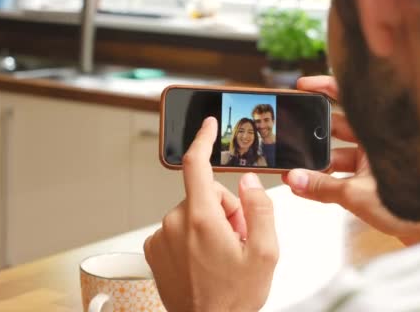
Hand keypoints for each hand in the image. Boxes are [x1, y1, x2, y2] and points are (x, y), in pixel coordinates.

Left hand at [144, 117, 278, 311]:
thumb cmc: (234, 298)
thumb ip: (259, 209)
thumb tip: (248, 183)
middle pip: (205, 194)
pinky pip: (179, 227)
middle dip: (226, 209)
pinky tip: (205, 259)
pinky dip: (193, 236)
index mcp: (200, 219)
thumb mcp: (265, 252)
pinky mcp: (154, 249)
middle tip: (238, 238)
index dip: (204, 139)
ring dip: (210, 224)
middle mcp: (174, 223)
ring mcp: (161, 237)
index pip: (195, 164)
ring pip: (193, 211)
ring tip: (222, 254)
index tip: (209, 126)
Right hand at [283, 76, 419, 245]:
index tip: (304, 87)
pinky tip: (307, 186)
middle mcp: (378, 143)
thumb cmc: (414, 206)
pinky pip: (343, 174)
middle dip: (314, 132)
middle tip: (292, 132)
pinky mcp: (372, 181)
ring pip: (339, 154)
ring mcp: (375, 162)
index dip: (326, 89)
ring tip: (296, 169)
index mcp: (381, 133)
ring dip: (318, 161)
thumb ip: (321, 187)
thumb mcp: (357, 195)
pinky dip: (327, 179)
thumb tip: (294, 179)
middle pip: (338, 127)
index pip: (350, 100)